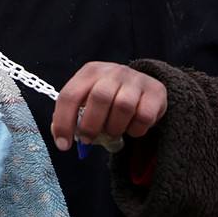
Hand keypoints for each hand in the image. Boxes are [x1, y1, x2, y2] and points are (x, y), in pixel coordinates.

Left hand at [50, 62, 167, 151]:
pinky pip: (144, 116)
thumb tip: (61, 138)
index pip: (70, 95)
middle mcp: (113, 71)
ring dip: (114, 128)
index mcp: (90, 72)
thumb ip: (73, 115)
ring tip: (112, 131)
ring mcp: (136, 79)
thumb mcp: (88, 99)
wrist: (143, 85)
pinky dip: (136, 130)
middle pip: (99, 98)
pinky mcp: (155, 91)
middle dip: (91, 126)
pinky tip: (132, 127)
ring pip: (123, 106)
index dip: (63, 122)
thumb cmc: (109, 97)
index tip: (63, 145)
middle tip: (88, 139)